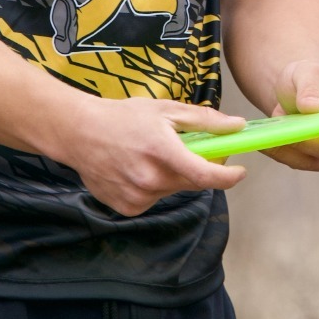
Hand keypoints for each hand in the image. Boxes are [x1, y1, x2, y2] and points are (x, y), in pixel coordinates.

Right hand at [51, 97, 246, 216]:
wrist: (78, 133)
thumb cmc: (122, 117)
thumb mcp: (165, 110)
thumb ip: (204, 120)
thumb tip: (237, 127)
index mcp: (163, 152)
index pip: (205, 175)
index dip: (228, 177)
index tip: (240, 172)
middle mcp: (150, 180)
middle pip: (192, 182)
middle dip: (198, 168)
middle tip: (188, 150)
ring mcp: (138, 197)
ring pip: (171, 190)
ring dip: (171, 177)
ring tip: (149, 156)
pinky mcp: (127, 208)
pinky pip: (153, 200)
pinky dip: (152, 187)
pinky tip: (135, 169)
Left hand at [261, 59, 318, 170]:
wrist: (292, 93)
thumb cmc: (305, 78)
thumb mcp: (305, 73)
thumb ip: (309, 87)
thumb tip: (312, 108)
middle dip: (311, 140)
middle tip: (287, 128)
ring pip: (318, 159)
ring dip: (293, 148)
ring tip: (272, 132)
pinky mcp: (316, 159)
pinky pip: (301, 163)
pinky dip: (282, 154)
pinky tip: (267, 142)